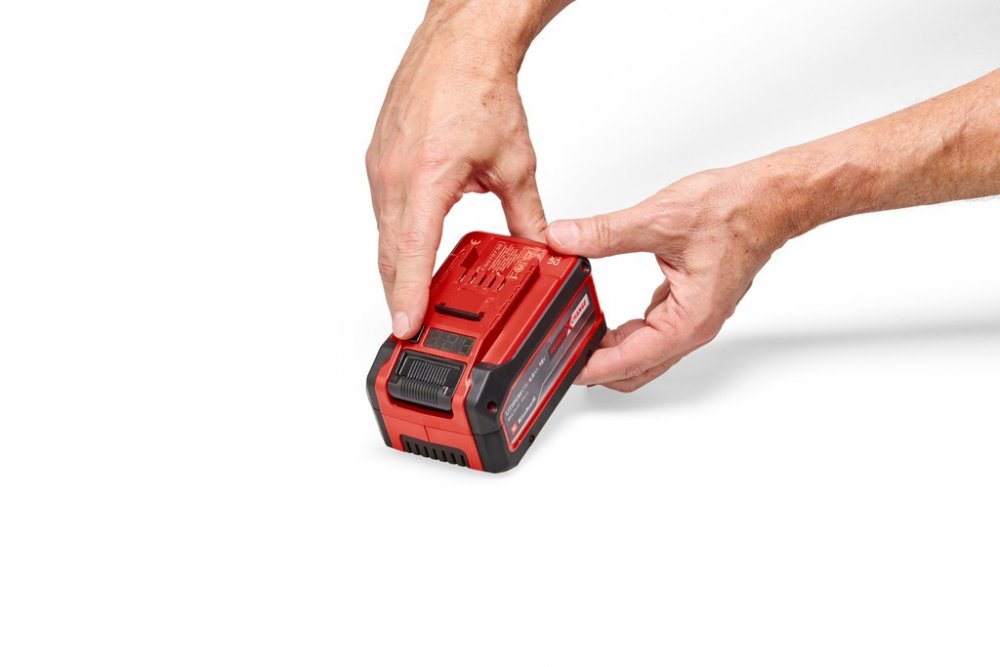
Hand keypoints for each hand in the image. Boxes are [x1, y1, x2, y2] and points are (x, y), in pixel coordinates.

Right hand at [366, 8, 545, 338]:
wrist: (457, 45)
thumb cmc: (477, 87)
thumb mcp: (514, 162)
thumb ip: (526, 213)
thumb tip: (537, 246)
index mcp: (427, 177)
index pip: (413, 253)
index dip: (409, 295)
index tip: (406, 326)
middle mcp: (394, 175)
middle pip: (391, 254)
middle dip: (400, 294)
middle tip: (411, 328)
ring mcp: (381, 168)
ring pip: (385, 235)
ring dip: (398, 268)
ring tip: (413, 299)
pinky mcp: (379, 161)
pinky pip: (385, 212)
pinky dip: (399, 237)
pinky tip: (414, 250)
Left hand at [546, 163, 793, 391]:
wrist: (771, 198)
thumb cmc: (736, 211)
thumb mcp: (659, 219)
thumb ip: (605, 233)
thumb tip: (565, 238)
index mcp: (690, 319)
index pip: (632, 361)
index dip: (594, 368)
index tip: (565, 368)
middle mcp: (693, 326)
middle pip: (637, 368)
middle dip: (598, 366)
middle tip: (562, 355)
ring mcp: (692, 316)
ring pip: (644, 351)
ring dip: (611, 348)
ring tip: (574, 336)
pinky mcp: (689, 302)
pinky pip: (652, 329)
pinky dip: (626, 330)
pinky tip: (602, 317)